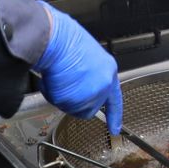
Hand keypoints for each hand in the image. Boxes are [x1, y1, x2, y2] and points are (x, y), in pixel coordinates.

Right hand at [33, 4, 121, 133]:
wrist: (56, 40)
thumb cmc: (67, 41)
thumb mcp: (87, 55)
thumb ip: (90, 74)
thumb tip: (81, 83)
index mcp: (108, 71)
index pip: (114, 99)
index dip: (115, 115)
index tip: (115, 128)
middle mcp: (103, 85)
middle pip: (90, 107)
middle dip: (76, 102)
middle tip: (66, 86)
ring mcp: (90, 94)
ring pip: (74, 108)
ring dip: (64, 98)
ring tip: (59, 78)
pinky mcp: (76, 100)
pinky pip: (61, 104)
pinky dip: (53, 95)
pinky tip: (53, 80)